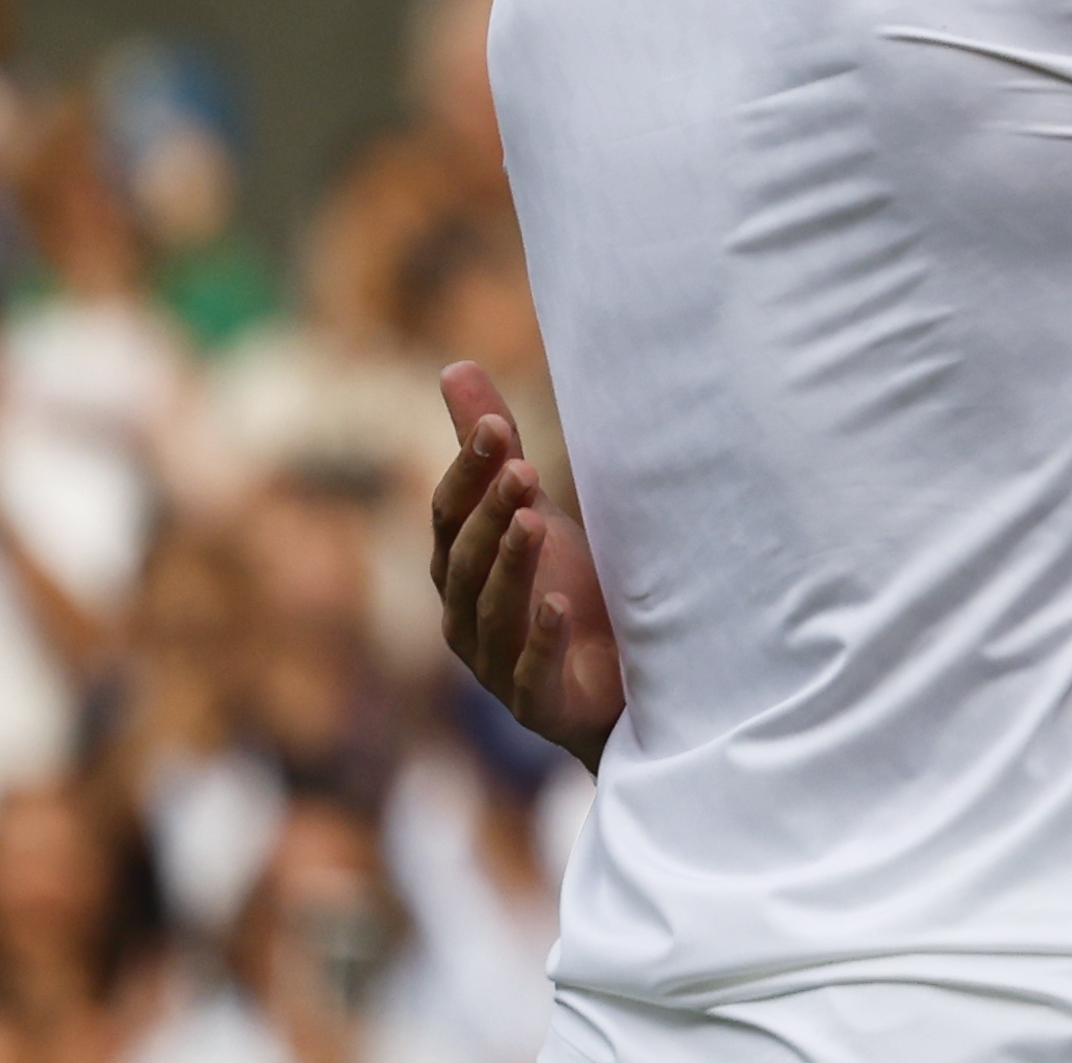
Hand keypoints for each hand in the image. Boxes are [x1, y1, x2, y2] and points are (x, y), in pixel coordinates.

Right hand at [431, 363, 623, 770]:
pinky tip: (558, 605)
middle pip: (466, 562)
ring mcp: (498, 666)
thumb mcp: (533, 509)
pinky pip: (530, 675)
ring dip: (511, 565)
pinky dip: (540, 640)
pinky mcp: (540, 704)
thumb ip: (492, 450)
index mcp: (460, 569)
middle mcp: (466, 617)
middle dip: (491, 514)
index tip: (496, 428)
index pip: (448, 517)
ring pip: (492, 613)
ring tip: (535, 519)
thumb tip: (453, 366)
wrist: (623, 675)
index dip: (466, 473)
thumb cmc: (568, 583)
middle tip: (523, 468)